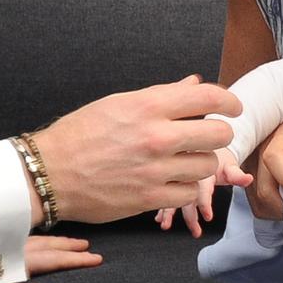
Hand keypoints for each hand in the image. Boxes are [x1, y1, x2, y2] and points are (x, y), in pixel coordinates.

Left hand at [0, 235, 102, 282]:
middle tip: (87, 245)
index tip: (96, 258)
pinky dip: (35, 235)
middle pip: (48, 244)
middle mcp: (14, 245)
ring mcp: (3, 239)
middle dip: (69, 246)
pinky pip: (22, 234)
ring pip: (36, 237)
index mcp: (18, 259)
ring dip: (54, 239)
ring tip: (67, 239)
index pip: (54, 259)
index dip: (75, 260)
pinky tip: (31, 236)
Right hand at [34, 75, 240, 223]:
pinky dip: (185, 187)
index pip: (208, 96)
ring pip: (207, 165)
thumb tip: (194, 83)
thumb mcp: (119, 103)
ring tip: (184, 159)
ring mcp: (155, 170)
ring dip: (200, 162)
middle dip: (219, 133)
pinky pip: (189, 192)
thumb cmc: (80, 134)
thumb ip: (162, 95)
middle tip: (209, 135)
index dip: (229, 101)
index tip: (233, 107)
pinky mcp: (150, 198)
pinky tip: (171, 180)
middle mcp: (157, 136)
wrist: (50, 173)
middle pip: (218, 134)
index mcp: (149, 106)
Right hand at [154, 148, 252, 237]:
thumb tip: (248, 179)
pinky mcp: (172, 183)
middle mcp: (187, 176)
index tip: (208, 216)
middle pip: (187, 196)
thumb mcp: (229, 165)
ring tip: (165, 225)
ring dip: (168, 212)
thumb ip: (237, 174)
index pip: (203, 188)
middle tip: (196, 231)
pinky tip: (158, 218)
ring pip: (172, 196)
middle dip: (190, 216)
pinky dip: (161, 207)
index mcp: (202, 171)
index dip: (204, 202)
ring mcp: (178, 180)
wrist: (204, 143)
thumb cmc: (218, 156)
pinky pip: (164, 195)